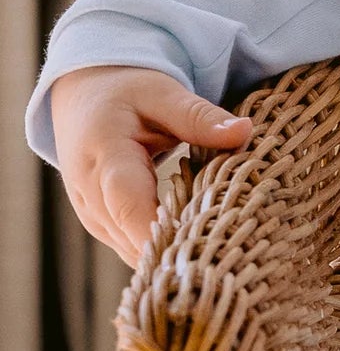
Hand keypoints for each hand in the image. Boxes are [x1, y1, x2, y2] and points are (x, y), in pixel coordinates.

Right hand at [47, 65, 253, 267]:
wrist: (83, 100)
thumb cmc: (127, 94)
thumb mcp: (163, 94)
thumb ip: (200, 117)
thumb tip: (244, 131)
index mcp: (104, 158)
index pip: (129, 205)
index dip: (162, 233)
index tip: (201, 248)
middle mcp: (91, 196)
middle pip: (134, 238)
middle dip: (179, 251)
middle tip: (231, 256)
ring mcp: (93, 216)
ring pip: (134, 251)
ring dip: (173, 255)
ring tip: (223, 255)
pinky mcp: (103, 226)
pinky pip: (133, 248)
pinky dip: (164, 250)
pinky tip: (199, 249)